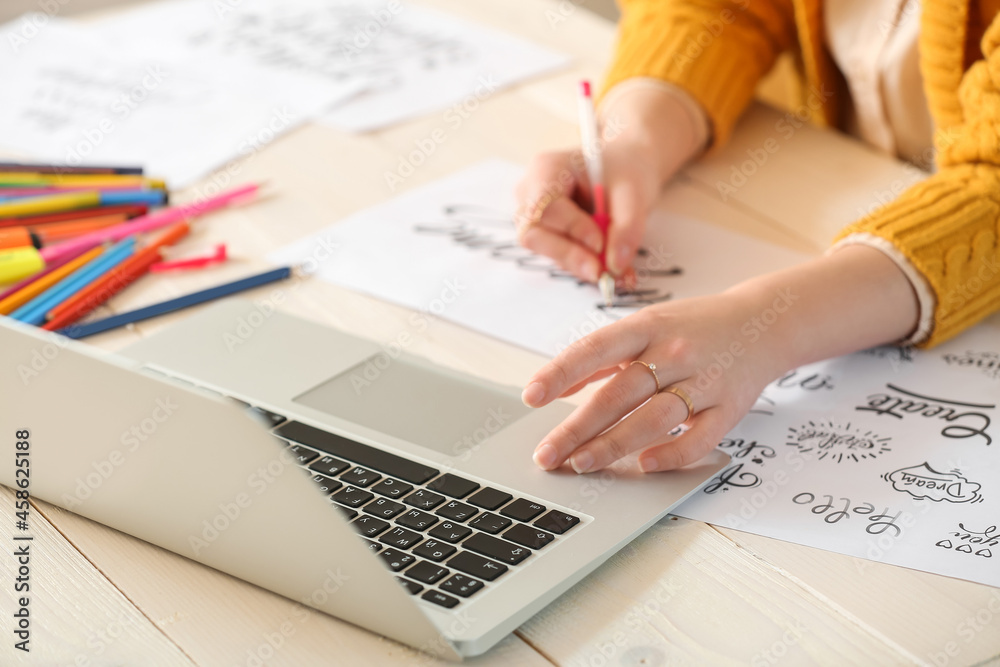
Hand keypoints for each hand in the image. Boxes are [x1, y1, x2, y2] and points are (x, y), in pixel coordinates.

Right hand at [514, 81, 708, 283]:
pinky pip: (559, 257)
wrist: (627, 168)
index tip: (600, 244)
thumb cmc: (625, 169)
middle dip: (569, 255)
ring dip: (579, 264)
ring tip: (616, 270)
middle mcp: (531, 193)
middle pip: (534, 234)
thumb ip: (627, 228)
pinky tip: (609, 267)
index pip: (545, 206)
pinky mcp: (548, 236)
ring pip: (545, 250)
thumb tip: (615, 265)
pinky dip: (585, 265)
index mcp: (547, 169)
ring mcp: (534, 216)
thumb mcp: (634, 192)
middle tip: (601, 273)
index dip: (570, 229)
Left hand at [521, 290, 782, 472]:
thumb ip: (600, 356)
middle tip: (548, 455)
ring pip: (654, 418)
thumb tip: (554, 386)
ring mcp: (704, 381)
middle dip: (578, 428)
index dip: (560, 372)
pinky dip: (672, 453)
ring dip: (614, 444)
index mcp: (647, 326)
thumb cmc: (693, 328)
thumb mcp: (645, 327)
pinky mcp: (729, 408)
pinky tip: (644, 465)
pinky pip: (700, 438)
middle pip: (619, 393)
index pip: (595, 348)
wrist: (764, 323)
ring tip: (581, 464)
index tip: (532, 396)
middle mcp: (674, 352)